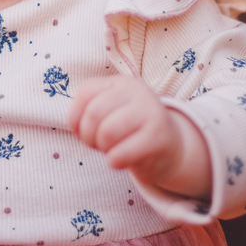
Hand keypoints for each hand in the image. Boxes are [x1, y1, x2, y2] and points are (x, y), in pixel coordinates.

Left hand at [67, 76, 211, 199]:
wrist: (170, 148)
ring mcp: (151, 112)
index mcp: (122, 83)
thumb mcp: (111, 113)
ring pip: (106, 132)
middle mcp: (138, 91)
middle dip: (87, 136)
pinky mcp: (158, 138)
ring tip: (110, 150)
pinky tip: (120, 160)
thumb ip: (89, 111)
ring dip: (102, 148)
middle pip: (94, 113)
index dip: (75, 117)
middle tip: (97, 145)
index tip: (82, 131)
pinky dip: (113, 162)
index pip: (85, 92)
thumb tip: (76, 125)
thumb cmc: (130, 131)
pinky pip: (121, 153)